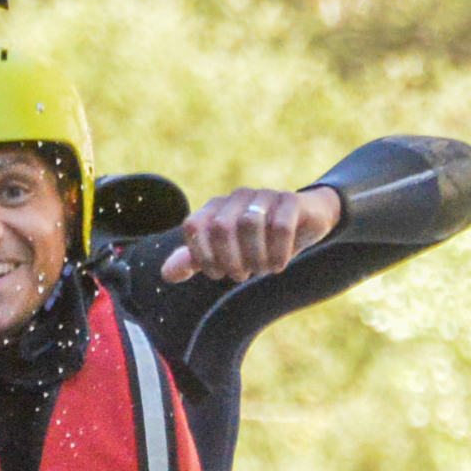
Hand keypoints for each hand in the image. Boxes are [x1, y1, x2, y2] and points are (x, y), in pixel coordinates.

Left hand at [159, 184, 340, 283]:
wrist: (304, 223)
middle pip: (221, 227)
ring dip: (255, 257)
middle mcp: (237, 197)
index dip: (202, 255)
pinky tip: (279, 265)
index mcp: (215, 208)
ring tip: (262, 268)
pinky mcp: (290, 200)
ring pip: (250, 225)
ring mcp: (264, 195)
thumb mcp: (225, 254)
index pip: (193, 226)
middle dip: (229, 260)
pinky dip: (278, 252)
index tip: (217, 273)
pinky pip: (280, 227)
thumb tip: (166, 274)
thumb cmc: (257, 243)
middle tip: (241, 275)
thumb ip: (196, 261)